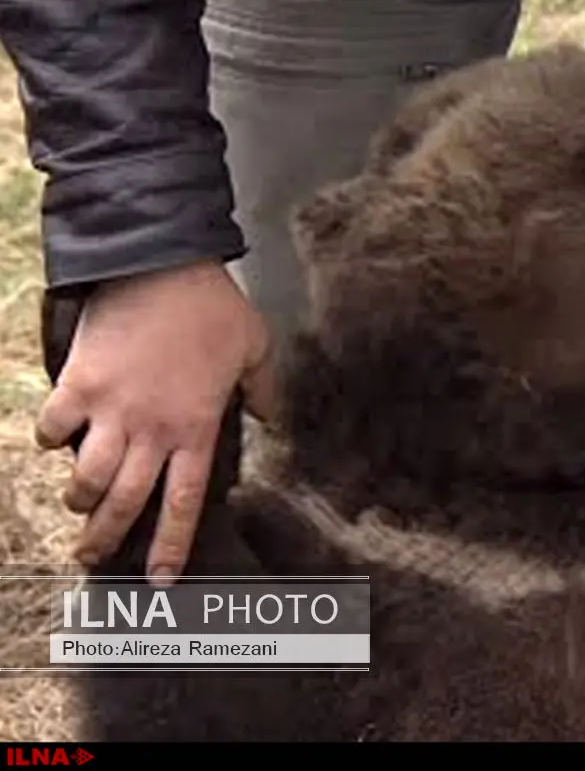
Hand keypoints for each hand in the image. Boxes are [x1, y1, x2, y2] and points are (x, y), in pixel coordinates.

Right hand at [34, 261, 276, 584]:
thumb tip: (275, 422)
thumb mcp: (256, 348)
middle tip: (93, 557)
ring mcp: (109, 409)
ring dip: (79, 498)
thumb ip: (267, 392)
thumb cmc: (213, 307)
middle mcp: (151, 429)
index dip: (170, 546)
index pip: (182, 503)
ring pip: (84, 477)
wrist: (161, 264)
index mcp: (196, 428)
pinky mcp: (77, 384)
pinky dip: (50, 440)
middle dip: (106, 539)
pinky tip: (56, 440)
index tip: (161, 579)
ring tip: (78, 504)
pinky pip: (52, 428)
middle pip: (125, 503)